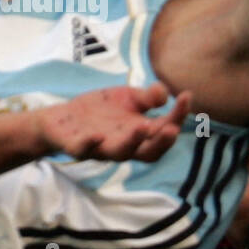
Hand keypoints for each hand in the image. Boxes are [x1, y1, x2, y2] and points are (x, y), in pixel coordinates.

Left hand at [37, 83, 191, 162]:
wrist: (62, 118)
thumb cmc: (101, 111)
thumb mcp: (127, 98)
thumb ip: (147, 97)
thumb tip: (164, 94)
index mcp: (139, 135)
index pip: (164, 130)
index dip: (178, 117)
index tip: (186, 97)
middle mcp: (124, 146)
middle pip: (148, 152)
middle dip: (161, 142)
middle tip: (171, 129)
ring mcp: (100, 148)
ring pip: (119, 153)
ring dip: (132, 142)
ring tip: (142, 127)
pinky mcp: (76, 146)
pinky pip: (82, 150)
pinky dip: (88, 144)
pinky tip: (95, 135)